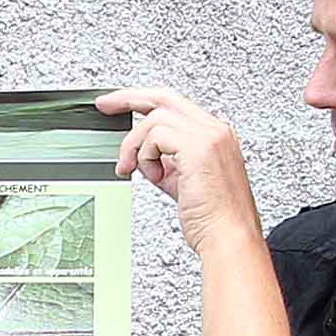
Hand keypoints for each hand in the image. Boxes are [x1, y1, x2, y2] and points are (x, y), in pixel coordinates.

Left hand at [96, 87, 259, 254]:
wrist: (230, 238)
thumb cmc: (214, 219)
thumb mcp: (185, 182)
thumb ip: (167, 162)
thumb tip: (144, 156)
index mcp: (215, 135)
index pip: (174, 105)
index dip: (143, 101)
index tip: (119, 104)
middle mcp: (215, 130)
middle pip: (163, 97)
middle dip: (128, 98)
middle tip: (105, 106)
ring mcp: (209, 135)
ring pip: (154, 119)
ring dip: (137, 146)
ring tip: (139, 172)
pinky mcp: (198, 147)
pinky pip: (155, 136)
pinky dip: (146, 157)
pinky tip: (154, 177)